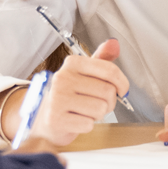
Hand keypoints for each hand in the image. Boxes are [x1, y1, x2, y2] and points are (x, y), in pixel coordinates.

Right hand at [6, 39, 128, 148]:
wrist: (45, 117)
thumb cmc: (69, 95)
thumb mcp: (84, 73)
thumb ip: (101, 59)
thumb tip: (114, 43)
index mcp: (73, 63)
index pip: (109, 70)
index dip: (122, 83)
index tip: (122, 90)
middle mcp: (63, 78)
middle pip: (108, 91)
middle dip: (109, 101)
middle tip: (97, 102)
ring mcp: (58, 98)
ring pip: (100, 109)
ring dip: (98, 114)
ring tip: (85, 111)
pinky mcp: (56, 119)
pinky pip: (89, 124)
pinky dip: (87, 125)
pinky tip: (76, 119)